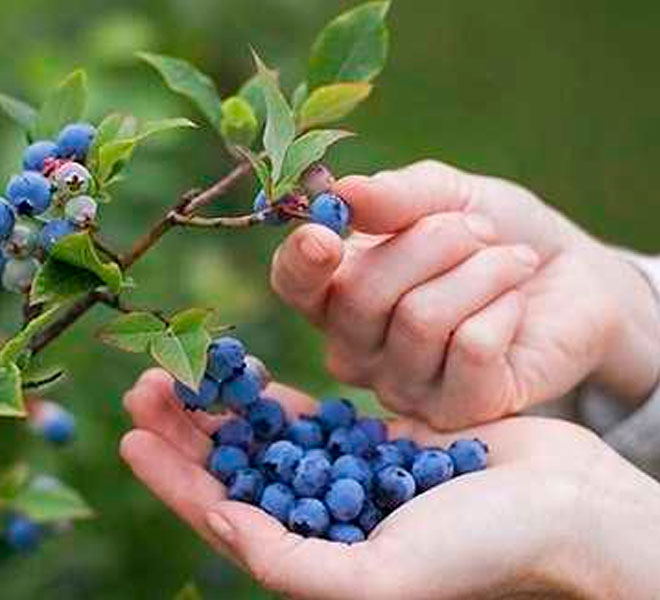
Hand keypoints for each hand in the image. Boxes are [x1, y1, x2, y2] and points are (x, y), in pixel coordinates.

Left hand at [120, 369, 659, 599]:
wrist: (563, 508)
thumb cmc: (479, 554)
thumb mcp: (379, 577)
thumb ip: (294, 563)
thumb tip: (223, 525)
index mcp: (313, 560)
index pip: (222, 517)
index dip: (172, 480)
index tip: (131, 436)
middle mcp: (320, 520)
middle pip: (232, 471)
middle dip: (184, 432)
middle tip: (144, 384)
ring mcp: (344, 478)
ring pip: (261, 438)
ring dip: (219, 406)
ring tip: (179, 369)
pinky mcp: (372, 442)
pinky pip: (308, 416)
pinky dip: (272, 394)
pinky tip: (242, 372)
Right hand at [271, 160, 659, 427]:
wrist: (572, 278)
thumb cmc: (494, 235)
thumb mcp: (447, 196)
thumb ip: (395, 196)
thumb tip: (343, 194)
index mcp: (337, 291)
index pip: (293, 285)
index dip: (300, 263)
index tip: (326, 236)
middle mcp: (356, 348)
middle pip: (361, 295)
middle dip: (432, 242)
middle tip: (479, 231)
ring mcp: (403, 387)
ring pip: (420, 319)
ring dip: (480, 271)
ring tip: (511, 262)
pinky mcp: (459, 411)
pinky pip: (471, 348)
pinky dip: (504, 307)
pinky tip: (516, 306)